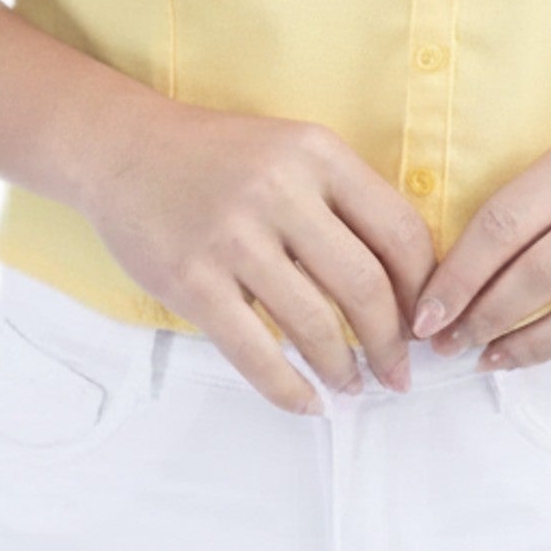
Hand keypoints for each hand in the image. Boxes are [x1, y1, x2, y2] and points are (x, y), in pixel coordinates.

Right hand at [81, 100, 438, 416]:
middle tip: (399, 373)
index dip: (423, 288)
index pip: (398, 229)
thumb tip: (405, 285)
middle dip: (391, 343)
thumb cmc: (220, 156)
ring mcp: (233, 235)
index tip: (426, 321)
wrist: (125, 149)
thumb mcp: (293, 152)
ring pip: (314, 324)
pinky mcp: (192, 280)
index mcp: (317, 152)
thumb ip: (345, 201)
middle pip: (364, 285)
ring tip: (353, 386)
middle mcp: (280, 189)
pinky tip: (308, 401)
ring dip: (344, 369)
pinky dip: (290, 389)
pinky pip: (255, 353)